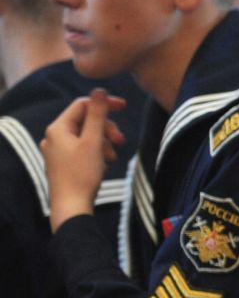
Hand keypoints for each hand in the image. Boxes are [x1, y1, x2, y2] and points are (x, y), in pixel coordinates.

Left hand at [39, 89, 125, 228]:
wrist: (72, 207)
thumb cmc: (82, 174)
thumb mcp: (93, 141)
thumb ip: (97, 115)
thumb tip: (99, 90)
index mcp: (58, 128)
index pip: (82, 105)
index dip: (104, 104)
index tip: (124, 107)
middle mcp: (53, 137)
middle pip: (85, 121)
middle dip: (105, 128)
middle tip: (121, 140)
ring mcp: (57, 151)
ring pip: (85, 136)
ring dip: (103, 142)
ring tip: (113, 157)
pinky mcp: (63, 164)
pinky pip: (82, 149)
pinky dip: (96, 152)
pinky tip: (105, 164)